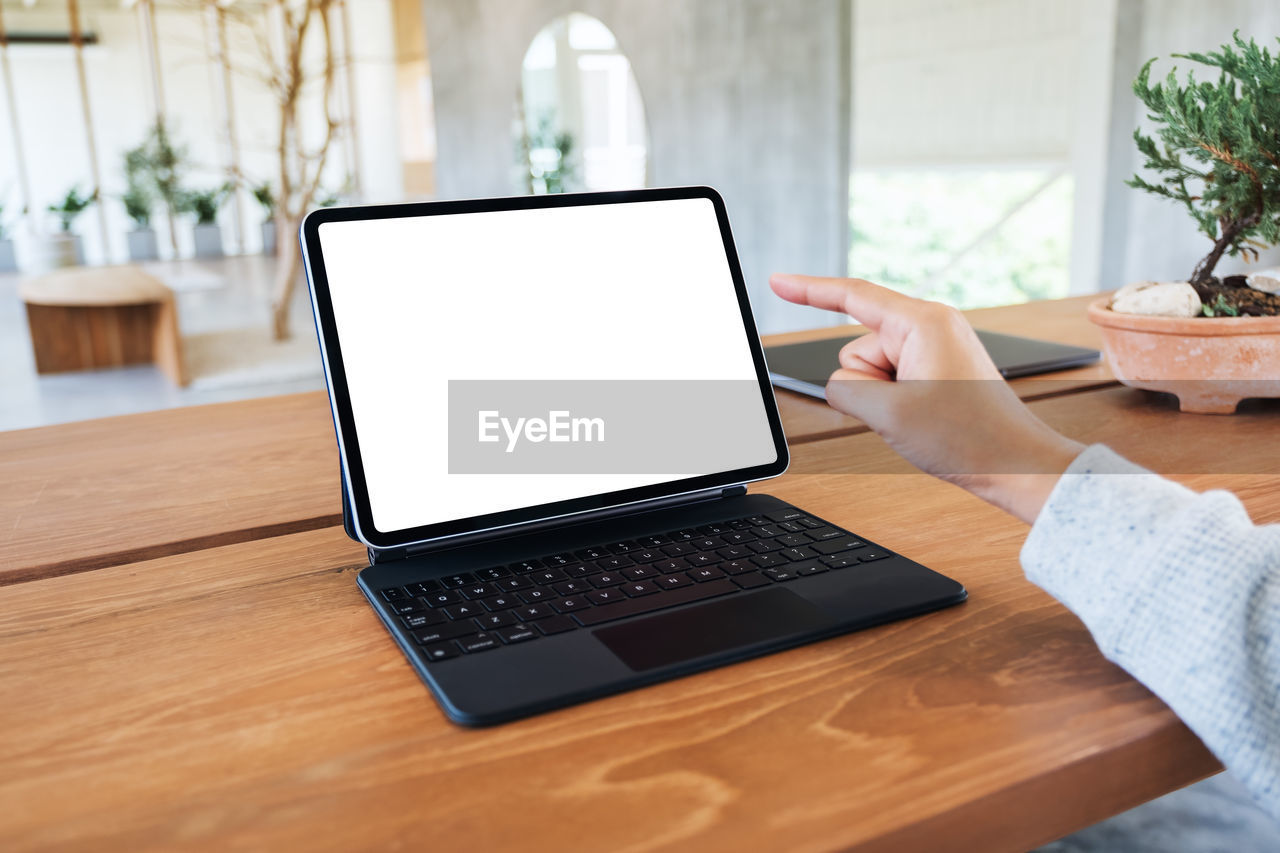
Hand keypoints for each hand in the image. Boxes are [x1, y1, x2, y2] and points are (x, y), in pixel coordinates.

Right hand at [770, 274, 1083, 522]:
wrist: (1017, 465)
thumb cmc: (970, 439)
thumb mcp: (888, 415)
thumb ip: (844, 390)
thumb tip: (840, 385)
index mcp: (923, 323)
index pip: (852, 296)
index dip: (807, 290)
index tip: (778, 282)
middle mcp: (931, 326)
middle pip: (859, 348)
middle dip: (869, 384)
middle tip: (909, 410)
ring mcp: (936, 348)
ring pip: (872, 371)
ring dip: (885, 398)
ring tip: (924, 417)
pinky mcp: (938, 369)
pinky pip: (893, 381)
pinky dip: (898, 402)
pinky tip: (927, 418)